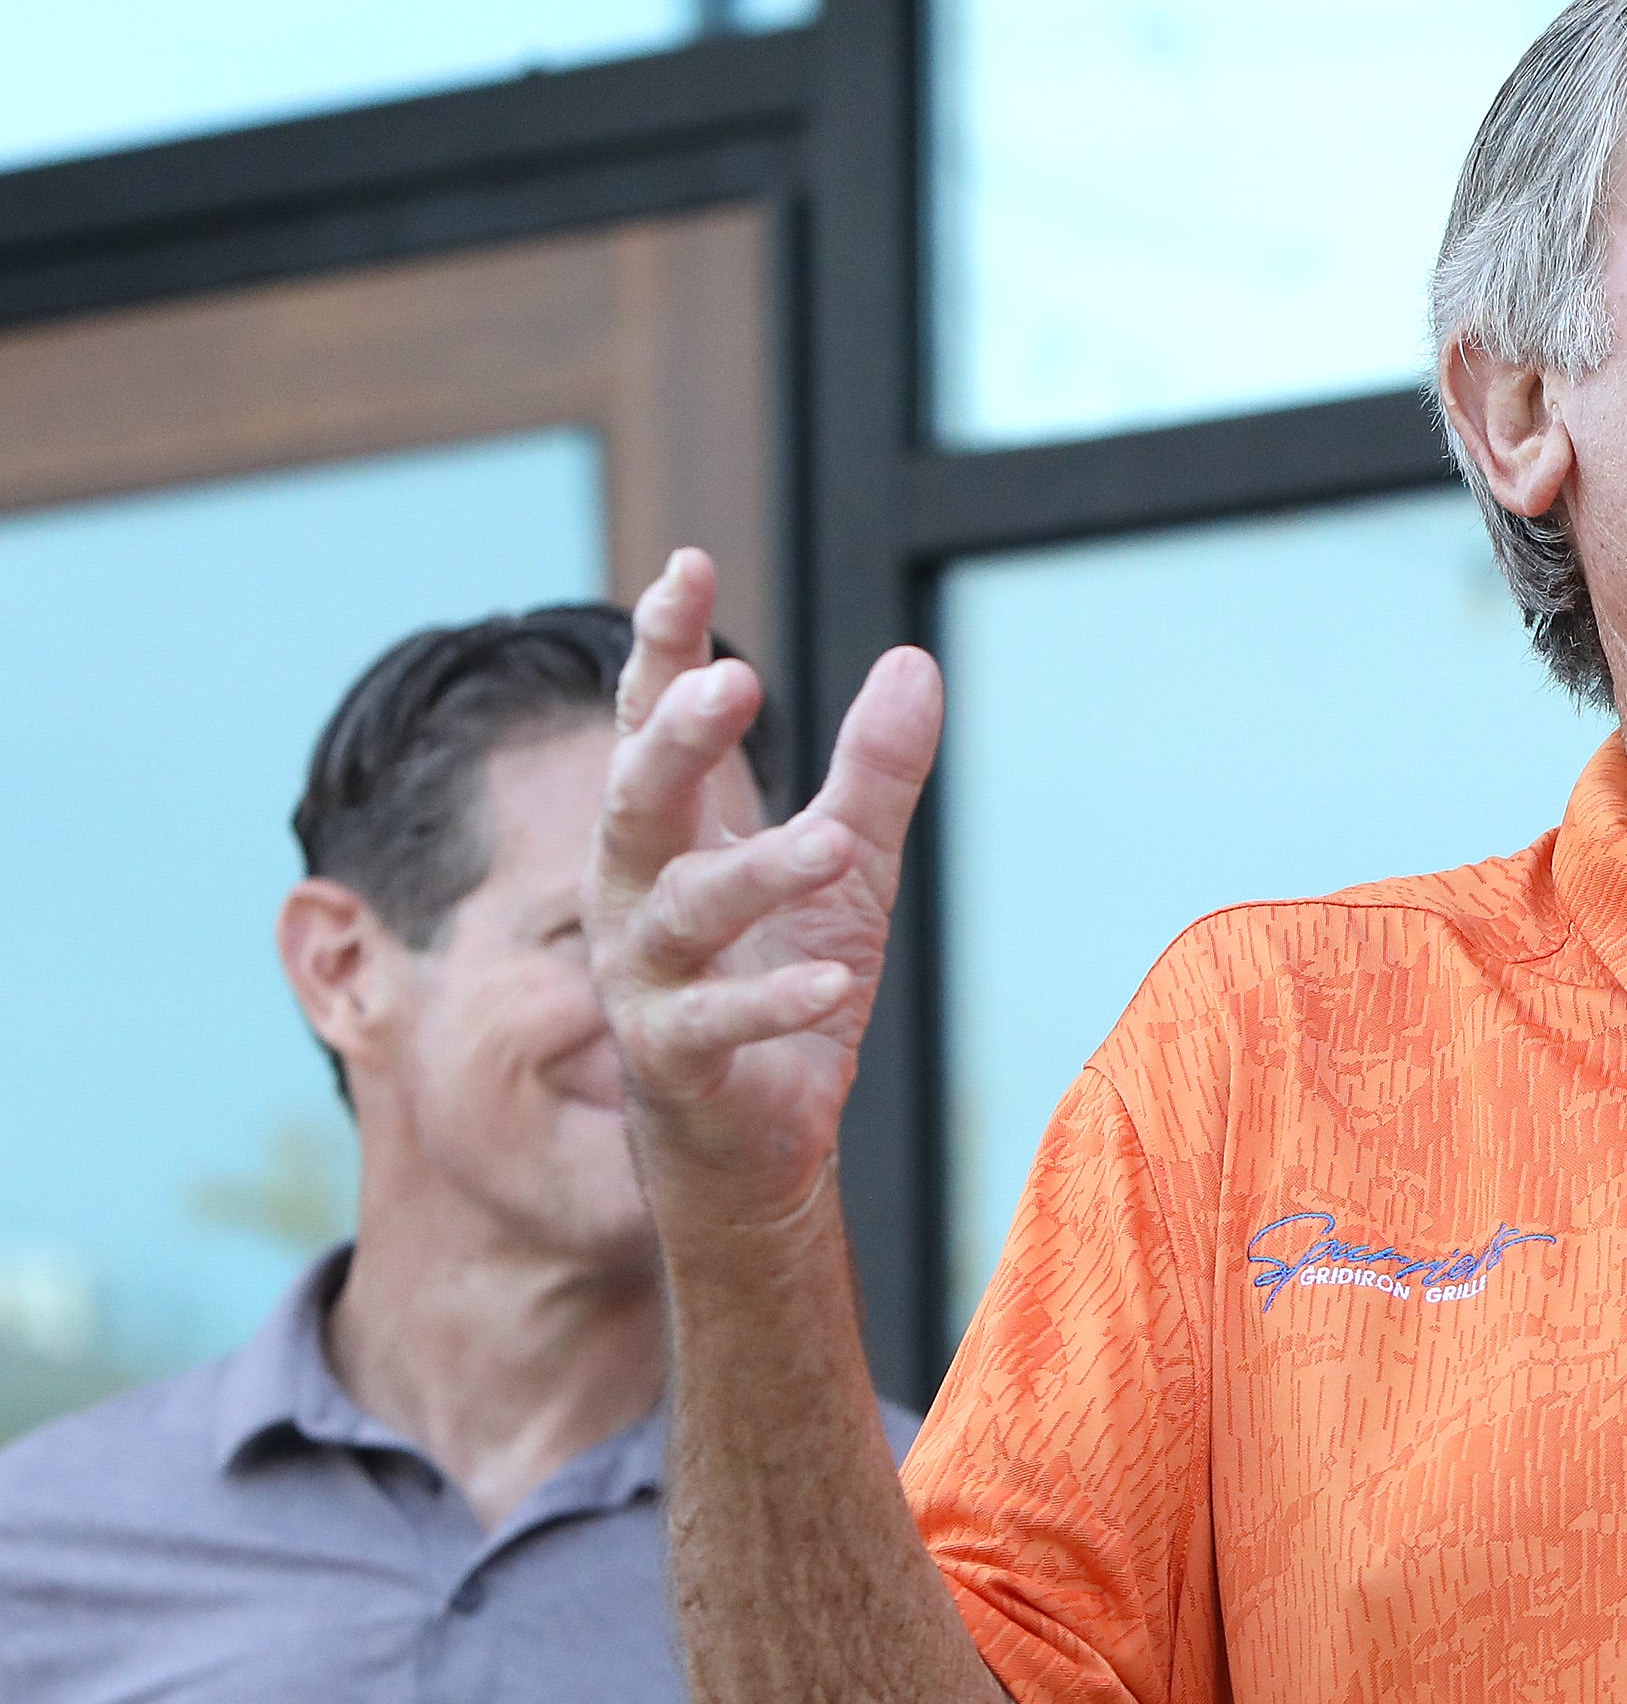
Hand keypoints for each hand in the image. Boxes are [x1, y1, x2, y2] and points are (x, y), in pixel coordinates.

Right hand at [588, 550, 941, 1232]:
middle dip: (675, 742)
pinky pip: (718, 1024)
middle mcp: (637, 897)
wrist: (756, 1136)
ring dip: (756, 875)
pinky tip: (833, 982)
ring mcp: (648, 981)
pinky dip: (774, 1000)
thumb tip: (914, 662)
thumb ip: (875, 771)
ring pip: (685, 913)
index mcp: (669, 836)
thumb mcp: (849, 866)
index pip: (650, 722)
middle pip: (636, 801)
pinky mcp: (679, 1060)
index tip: (688, 567)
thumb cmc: (784, 977)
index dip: (663, 646)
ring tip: (828, 845)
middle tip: (729, 685)